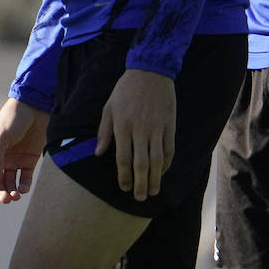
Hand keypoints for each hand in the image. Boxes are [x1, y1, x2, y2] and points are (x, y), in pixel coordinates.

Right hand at [0, 98, 48, 204]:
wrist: (34, 108)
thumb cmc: (13, 119)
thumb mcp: (1, 137)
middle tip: (6, 199)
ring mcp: (12, 160)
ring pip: (9, 183)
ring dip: (11, 192)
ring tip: (15, 197)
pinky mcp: (27, 161)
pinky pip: (24, 178)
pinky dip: (23, 185)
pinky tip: (24, 189)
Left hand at [96, 69, 175, 201]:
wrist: (150, 70)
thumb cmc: (125, 89)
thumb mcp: (109, 107)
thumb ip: (104, 131)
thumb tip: (99, 153)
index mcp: (123, 126)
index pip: (123, 158)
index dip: (124, 176)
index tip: (124, 187)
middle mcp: (140, 129)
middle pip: (141, 163)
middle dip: (140, 183)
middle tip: (139, 198)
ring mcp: (157, 127)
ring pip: (157, 159)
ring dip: (155, 178)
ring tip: (153, 191)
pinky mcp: (169, 124)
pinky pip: (169, 148)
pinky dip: (167, 163)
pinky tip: (163, 172)